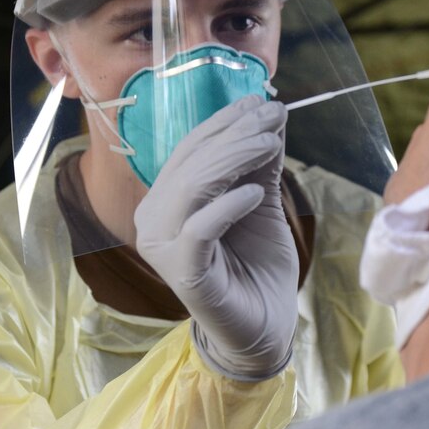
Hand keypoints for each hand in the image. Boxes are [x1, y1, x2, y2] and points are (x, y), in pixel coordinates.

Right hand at [134, 95, 298, 379]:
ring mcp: (163, 249)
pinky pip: (199, 229)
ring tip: (271, 145)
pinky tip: (257, 193)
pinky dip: (228, 205)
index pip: (190, 149)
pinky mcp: (183, 274)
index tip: (262, 100)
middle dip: (235, 134)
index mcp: (166, 200)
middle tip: (274, 116)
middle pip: (191, 164)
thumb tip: (270, 112)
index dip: (224, 122)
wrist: (265, 328)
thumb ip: (260, 164)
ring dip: (235, 159)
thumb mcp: (262, 203)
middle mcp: (154, 220)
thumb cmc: (257, 266)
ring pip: (192, 188)